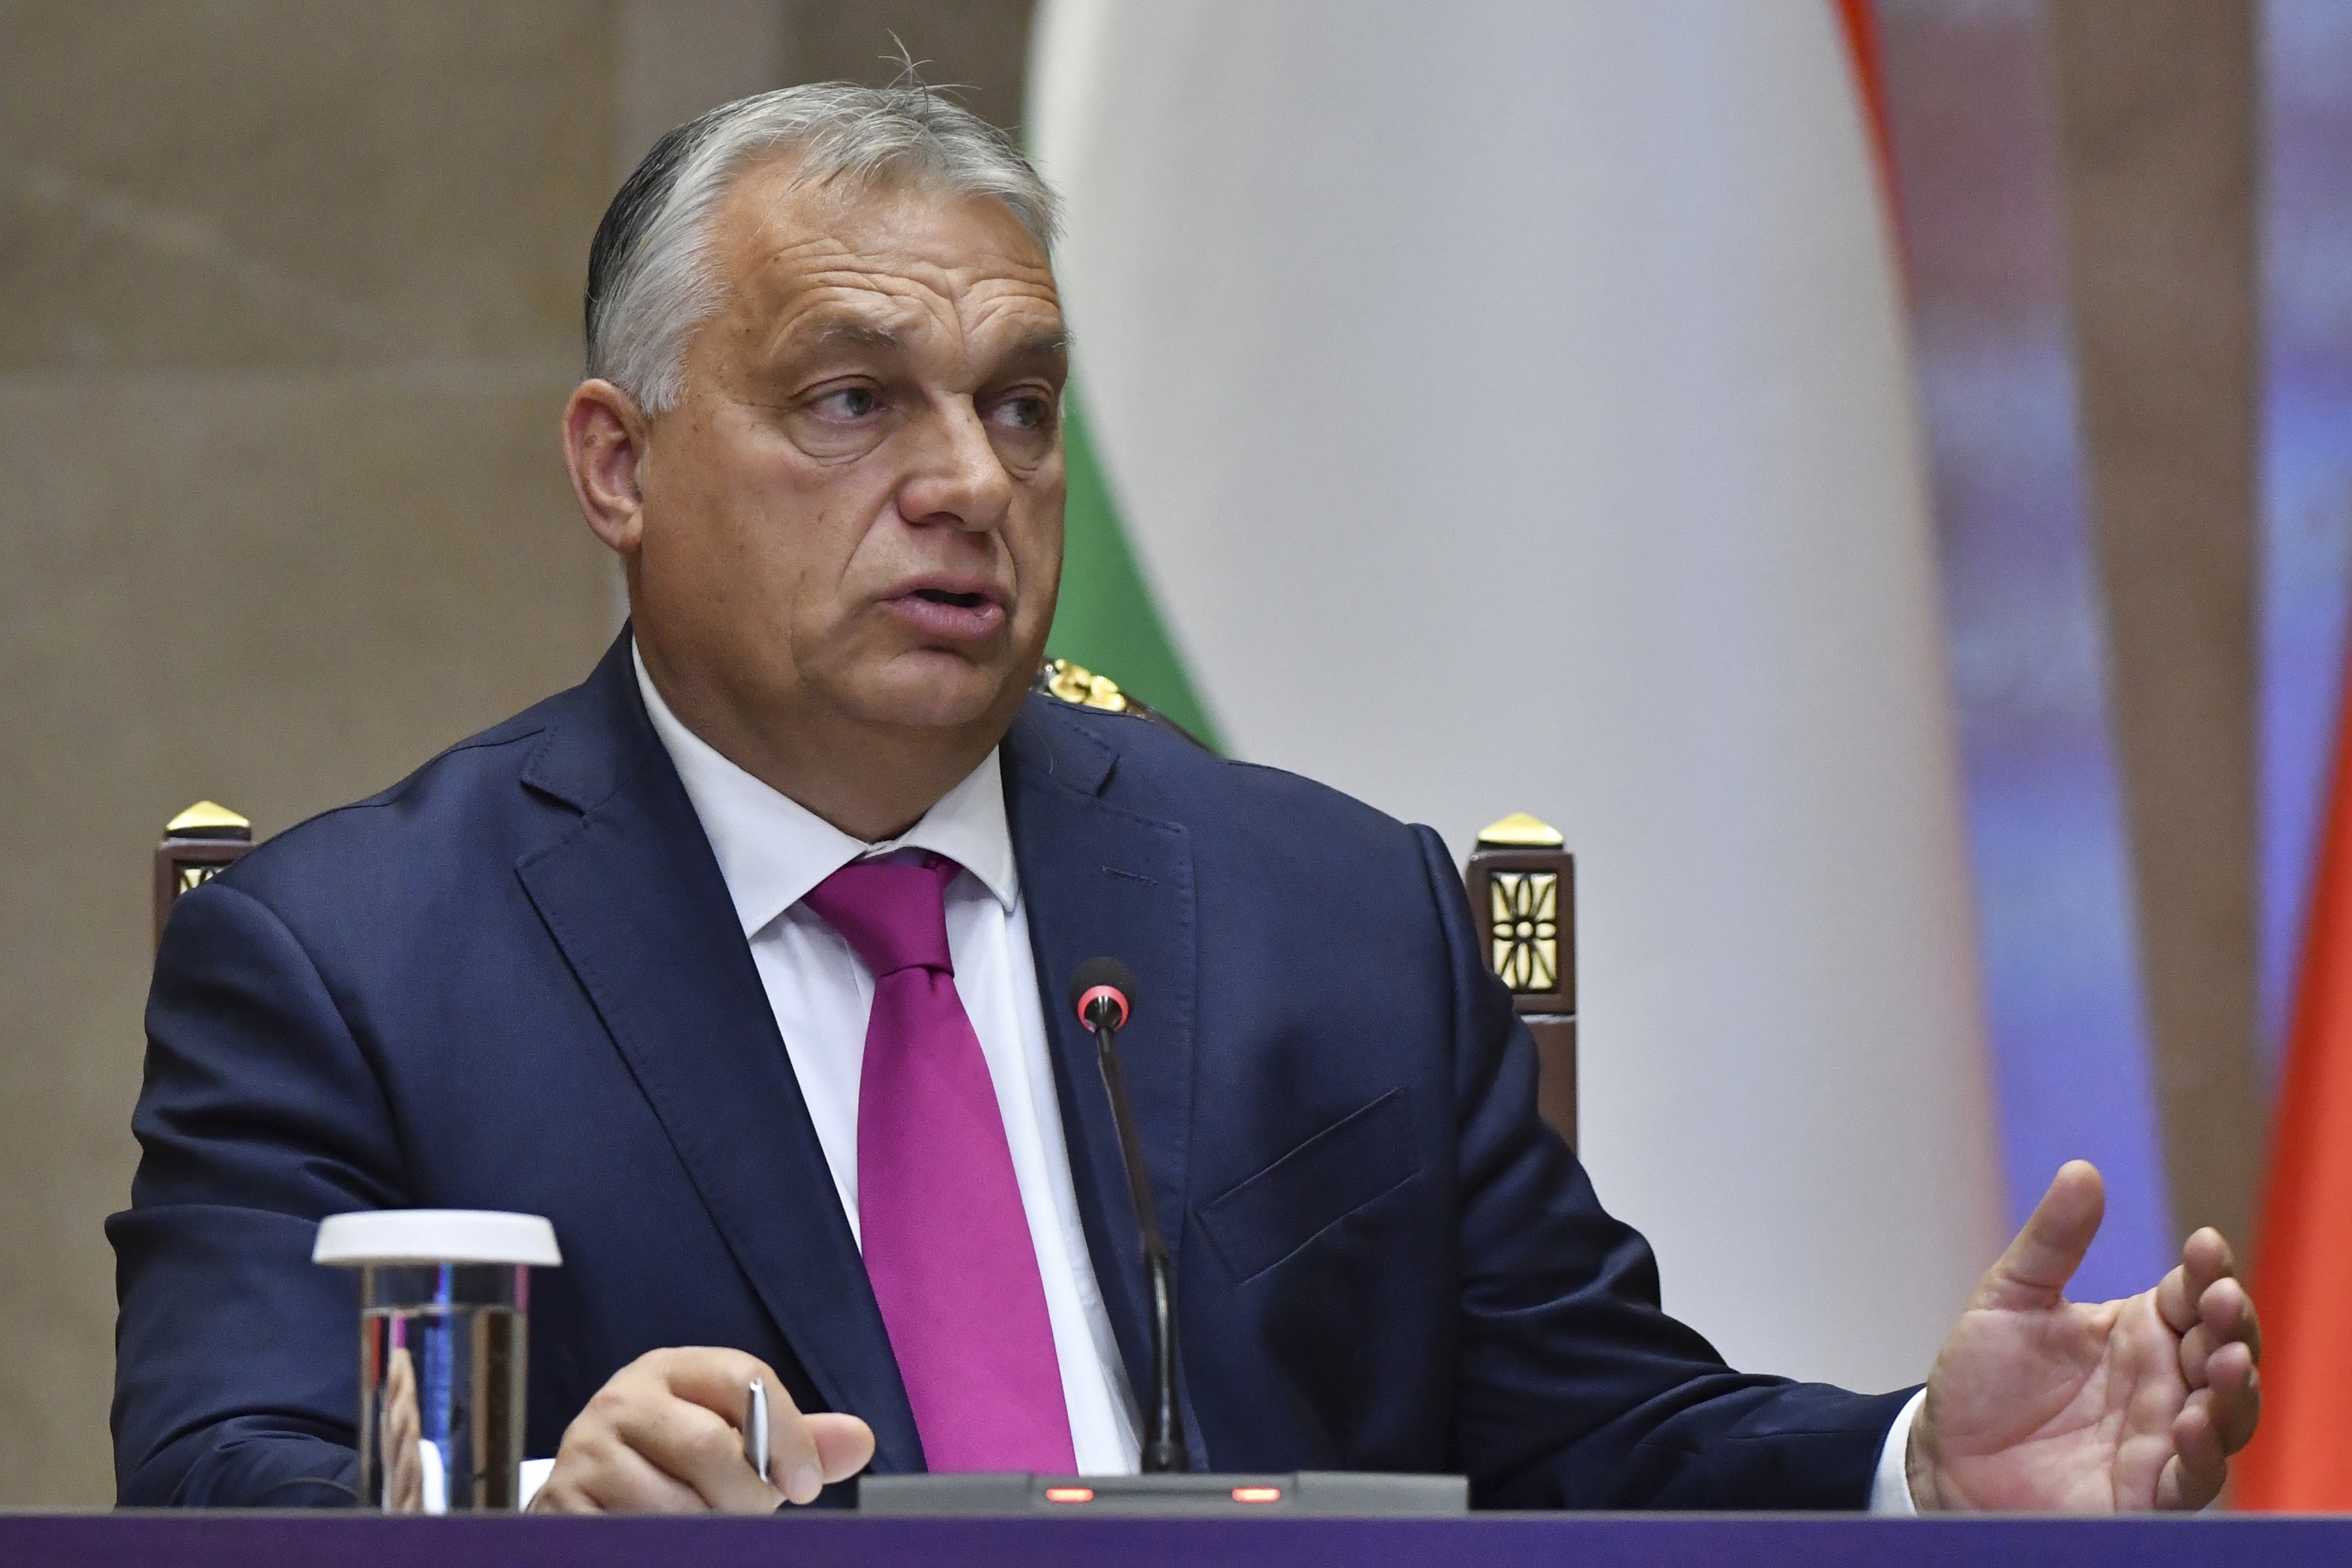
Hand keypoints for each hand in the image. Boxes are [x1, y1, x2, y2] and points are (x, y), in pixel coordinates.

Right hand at [528, 1347, 874, 1512]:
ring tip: (703, 1531)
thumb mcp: (732, 1440)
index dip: (786, 1433)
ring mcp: (584, 1452)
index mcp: (672, 1371)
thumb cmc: (673, 1466)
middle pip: (709, 1445)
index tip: (806, 1483)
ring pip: (672, 1506)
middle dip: (746, 1497)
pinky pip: (631, 1537)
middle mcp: (623, 1401)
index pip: (744, 1378)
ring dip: (704, 1532)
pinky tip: (667, 1543)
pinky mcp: (561, 1505)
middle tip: (750, 1519)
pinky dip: (664, 1547)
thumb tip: (860, 1440)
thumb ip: (793, 1440)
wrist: (583, 1501)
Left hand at [1908, 1161, 2260, 1510]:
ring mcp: (2162, 1438)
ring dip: (2233, 1387)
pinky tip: (2192, 1425)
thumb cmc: (1984, 1378)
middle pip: (2224, 1348)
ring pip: (2227, 1414)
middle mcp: (2163, 1382)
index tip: (2204, 1247)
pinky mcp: (2148, 1492)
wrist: (1945, 1458)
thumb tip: (2082, 1170)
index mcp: (2140, 1329)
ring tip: (2224, 1359)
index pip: (2194, 1294)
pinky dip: (2203, 1454)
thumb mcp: (2010, 1297)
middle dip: (2231, 1324)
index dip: (2208, 1272)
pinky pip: (2194, 1478)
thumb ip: (2052, 1242)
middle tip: (2219, 1300)